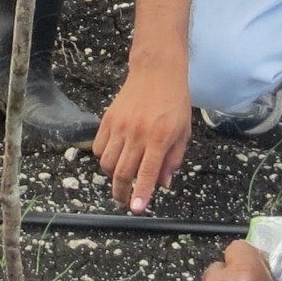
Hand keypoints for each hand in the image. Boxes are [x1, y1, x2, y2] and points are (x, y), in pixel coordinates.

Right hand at [93, 62, 191, 212]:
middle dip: (121, 193)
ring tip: (120, 177)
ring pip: (107, 163)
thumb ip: (173, 160)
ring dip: (112, 176)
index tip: (137, 208)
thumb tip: (163, 184)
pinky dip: (103, 158)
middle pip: (122, 173)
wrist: (156, 72)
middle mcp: (137, 134)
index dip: (141, 194)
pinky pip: (98, 147)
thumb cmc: (174, 102)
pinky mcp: (107, 120)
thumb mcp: (183, 132)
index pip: (147, 173)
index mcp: (159, 139)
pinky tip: (113, 158)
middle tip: (124, 202)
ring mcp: (119, 127)